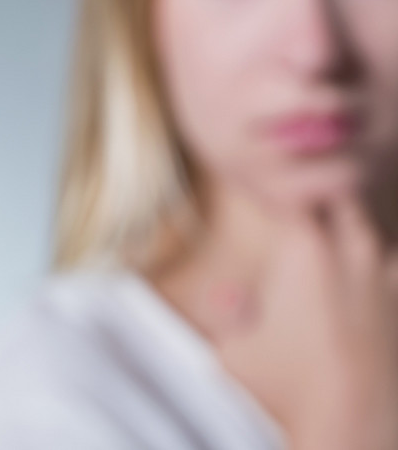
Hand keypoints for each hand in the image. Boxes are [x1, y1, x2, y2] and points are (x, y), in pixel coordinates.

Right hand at [210, 196, 397, 449]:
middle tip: (295, 205)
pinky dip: (376, 270)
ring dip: (350, 230)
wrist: (356, 428)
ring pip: (371, 230)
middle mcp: (353, 253)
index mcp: (305, 249)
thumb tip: (229, 293)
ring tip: (329, 245)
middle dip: (318, 193)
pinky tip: (364, 283)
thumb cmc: (288, 387)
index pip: (292, 186)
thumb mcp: (232, 350)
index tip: (262, 188)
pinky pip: (391, 271)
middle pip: (340, 194)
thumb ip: (228, 311)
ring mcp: (388, 279)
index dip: (277, 183)